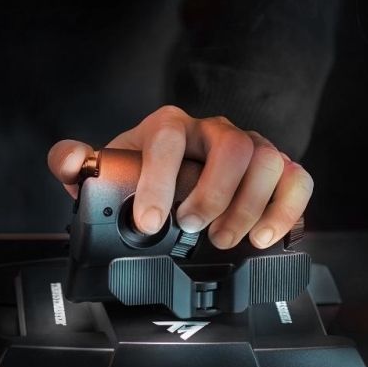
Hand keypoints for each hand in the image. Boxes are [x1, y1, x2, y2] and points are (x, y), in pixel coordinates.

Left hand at [47, 105, 312, 249]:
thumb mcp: (109, 169)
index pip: (169, 138)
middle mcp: (214, 131)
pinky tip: (265, 237)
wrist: (181, 171)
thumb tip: (71, 160)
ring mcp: (250, 147)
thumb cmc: (146, 172)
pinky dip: (287, 209)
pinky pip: (296, 178)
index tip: (151, 221)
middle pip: (231, 145)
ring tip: (226, 239)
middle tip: (195, 229)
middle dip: (214, 193)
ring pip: (267, 159)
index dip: (161, 179)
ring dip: (250, 205)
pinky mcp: (277, 170)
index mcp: (169, 127)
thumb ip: (78, 163)